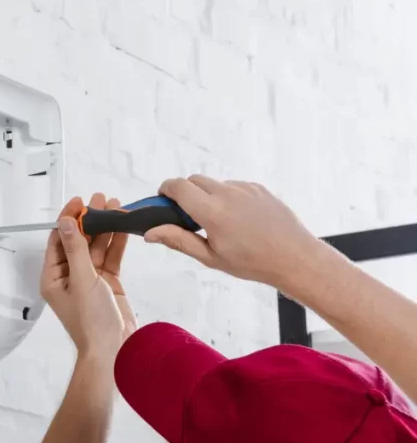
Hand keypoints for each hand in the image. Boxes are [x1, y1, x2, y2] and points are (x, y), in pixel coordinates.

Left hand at [40, 193, 136, 359]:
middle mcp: (69, 276)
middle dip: (89, 220)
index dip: (67, 219)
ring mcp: (89, 279)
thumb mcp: (81, 280)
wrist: (113, 349)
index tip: (79, 202)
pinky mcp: (107, 282)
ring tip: (115, 206)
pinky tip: (123, 225)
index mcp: (53, 277)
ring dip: (105, 227)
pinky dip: (116, 242)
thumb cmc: (91, 322)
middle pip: (78, 240)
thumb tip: (65, 222)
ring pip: (96, 247)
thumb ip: (76, 248)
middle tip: (100, 200)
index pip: (58, 240)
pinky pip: (110, 257)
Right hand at [144, 176, 321, 286]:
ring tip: (217, 222)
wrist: (293, 257)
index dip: (165, 190)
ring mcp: (245, 187)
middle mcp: (228, 193)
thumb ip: (178, 240)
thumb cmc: (252, 262)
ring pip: (214, 183)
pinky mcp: (258, 187)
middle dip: (185, 193)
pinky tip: (236, 220)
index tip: (162, 199)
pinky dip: (226, 197)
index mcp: (212, 212)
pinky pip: (233, 186)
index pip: (178, 187)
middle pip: (194, 180)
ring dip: (207, 196)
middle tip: (187, 217)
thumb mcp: (210, 257)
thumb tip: (150, 233)